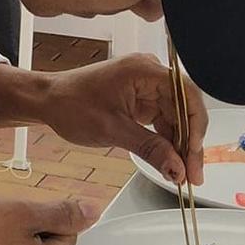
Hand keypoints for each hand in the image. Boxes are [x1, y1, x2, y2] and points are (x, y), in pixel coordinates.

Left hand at [42, 55, 206, 185]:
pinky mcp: (141, 100)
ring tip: (182, 174)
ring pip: (176, 118)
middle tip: (192, 174)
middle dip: (189, 143)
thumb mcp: (112, 130)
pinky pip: (163, 120)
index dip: (196, 125)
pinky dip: (166, 141)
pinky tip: (170, 162)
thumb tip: (177, 167)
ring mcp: (145, 87)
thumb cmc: (70, 104)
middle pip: (185, 109)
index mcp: (143, 70)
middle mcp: (149, 74)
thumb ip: (149, 148)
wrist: (48, 101)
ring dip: (180, 146)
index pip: (187, 94)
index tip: (194, 153)